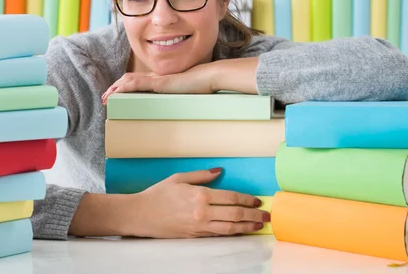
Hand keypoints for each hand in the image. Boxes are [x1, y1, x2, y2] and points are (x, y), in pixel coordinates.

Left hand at [101, 64, 214, 103]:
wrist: (209, 78)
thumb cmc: (202, 88)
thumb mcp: (187, 96)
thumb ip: (180, 100)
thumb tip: (179, 113)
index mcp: (162, 81)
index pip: (139, 82)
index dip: (125, 87)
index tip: (116, 96)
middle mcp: (156, 78)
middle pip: (130, 80)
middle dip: (116, 88)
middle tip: (106, 98)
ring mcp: (157, 79)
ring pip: (130, 81)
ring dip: (116, 89)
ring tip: (106, 97)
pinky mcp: (158, 83)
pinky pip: (136, 84)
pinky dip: (123, 88)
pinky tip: (115, 93)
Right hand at [127, 168, 269, 238]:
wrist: (141, 215)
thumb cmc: (158, 194)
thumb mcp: (179, 178)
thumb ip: (202, 175)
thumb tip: (220, 171)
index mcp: (200, 196)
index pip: (231, 198)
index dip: (247, 200)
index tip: (257, 201)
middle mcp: (202, 213)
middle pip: (235, 214)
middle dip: (253, 215)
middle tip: (267, 216)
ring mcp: (199, 227)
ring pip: (229, 228)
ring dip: (247, 227)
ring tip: (258, 226)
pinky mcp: (195, 236)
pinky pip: (218, 235)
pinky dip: (232, 233)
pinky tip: (240, 231)